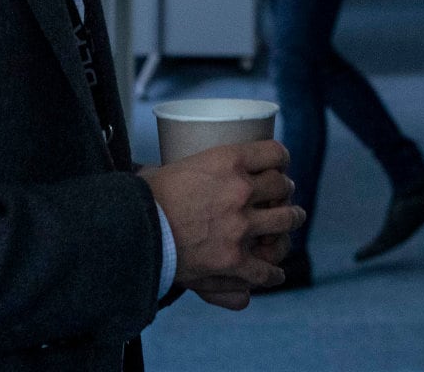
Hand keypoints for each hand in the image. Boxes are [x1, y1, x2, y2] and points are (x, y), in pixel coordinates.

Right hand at [142, 141, 302, 304]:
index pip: (275, 153)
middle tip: (282, 196)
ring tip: (290, 222)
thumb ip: (191, 168)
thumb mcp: (174, 165)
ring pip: (285, 220)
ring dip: (291, 221)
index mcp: (228, 160)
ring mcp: (241, 226)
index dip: (281, 160)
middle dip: (285, 191)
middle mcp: (241, 189)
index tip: (279, 167)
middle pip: (282, 186)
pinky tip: (275, 271)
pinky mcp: (235, 259)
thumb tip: (190, 167)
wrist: (132, 231)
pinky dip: (274, 271)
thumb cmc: (145, 197)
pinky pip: (267, 267)